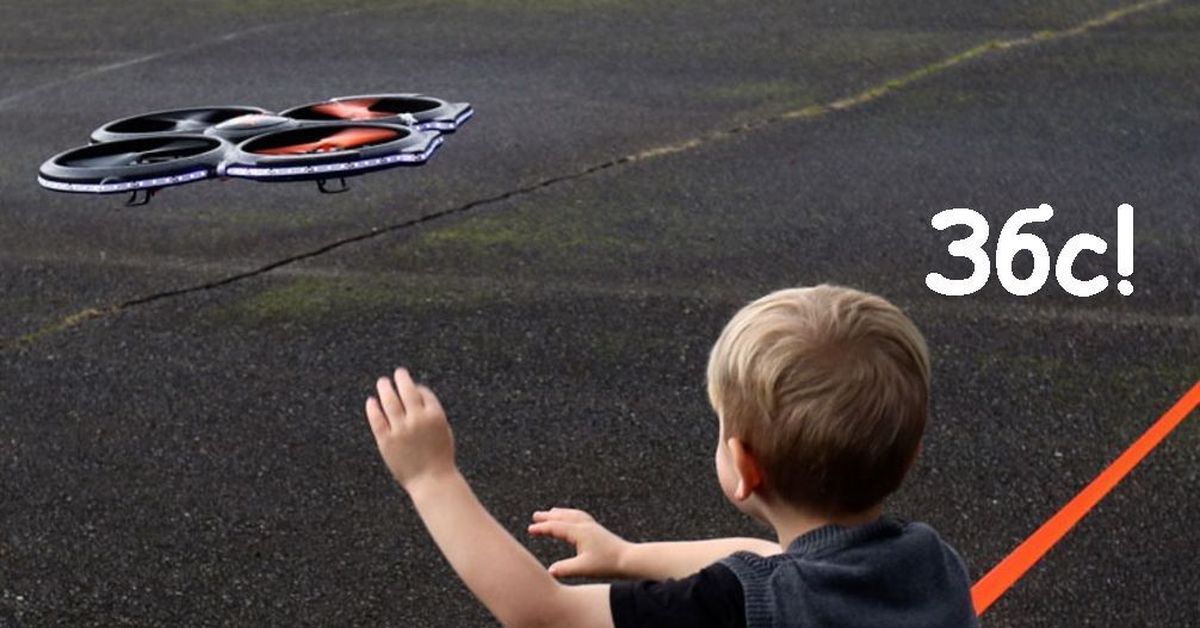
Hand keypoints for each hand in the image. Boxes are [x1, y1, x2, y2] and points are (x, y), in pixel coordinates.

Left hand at [366, 368, 455, 492]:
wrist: (431, 481)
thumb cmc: (439, 457)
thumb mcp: (443, 430)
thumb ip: (431, 413)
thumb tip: (417, 394)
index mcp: (435, 415)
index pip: (423, 393)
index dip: (417, 388)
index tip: (412, 387)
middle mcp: (418, 419)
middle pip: (407, 391)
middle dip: (401, 379)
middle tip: (398, 373)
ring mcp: (401, 429)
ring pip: (390, 401)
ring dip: (385, 388)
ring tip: (383, 382)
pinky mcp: (387, 441)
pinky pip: (377, 419)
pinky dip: (373, 408)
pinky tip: (371, 401)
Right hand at [528, 508, 631, 578]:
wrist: (629, 559)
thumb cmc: (607, 563)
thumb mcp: (583, 568)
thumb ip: (565, 569)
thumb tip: (549, 571)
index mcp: (579, 532)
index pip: (556, 527)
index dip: (542, 528)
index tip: (530, 529)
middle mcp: (585, 526)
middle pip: (563, 517)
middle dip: (549, 516)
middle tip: (535, 515)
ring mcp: (593, 527)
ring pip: (573, 515)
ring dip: (561, 513)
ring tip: (552, 511)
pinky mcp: (598, 531)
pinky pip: (581, 517)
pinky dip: (573, 515)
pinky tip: (573, 520)